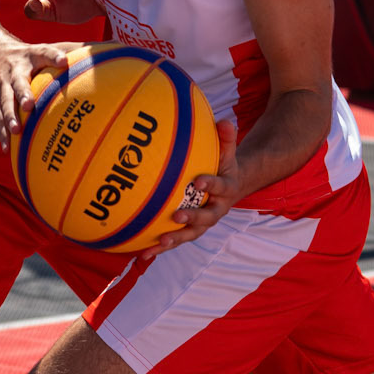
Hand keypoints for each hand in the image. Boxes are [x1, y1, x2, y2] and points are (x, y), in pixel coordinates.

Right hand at [0, 38, 76, 147]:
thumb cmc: (31, 57)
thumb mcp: (46, 49)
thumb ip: (71, 50)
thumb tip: (106, 48)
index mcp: (32, 56)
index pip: (44, 53)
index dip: (53, 56)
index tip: (64, 61)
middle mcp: (15, 70)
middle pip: (18, 82)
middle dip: (23, 93)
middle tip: (29, 105)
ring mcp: (2, 85)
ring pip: (4, 102)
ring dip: (9, 116)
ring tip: (16, 130)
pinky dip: (2, 133)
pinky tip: (8, 149)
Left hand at [146, 117, 241, 252]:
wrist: (230, 188)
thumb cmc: (223, 165)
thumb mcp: (227, 151)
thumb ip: (226, 138)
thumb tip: (224, 120)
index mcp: (227, 189)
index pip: (220, 186)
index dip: (211, 184)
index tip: (198, 181)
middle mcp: (216, 209)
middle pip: (207, 218)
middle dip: (192, 218)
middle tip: (178, 216)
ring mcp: (203, 223)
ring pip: (190, 234)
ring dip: (176, 239)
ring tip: (160, 241)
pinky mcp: (190, 230)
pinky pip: (175, 240)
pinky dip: (160, 247)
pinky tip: (143, 253)